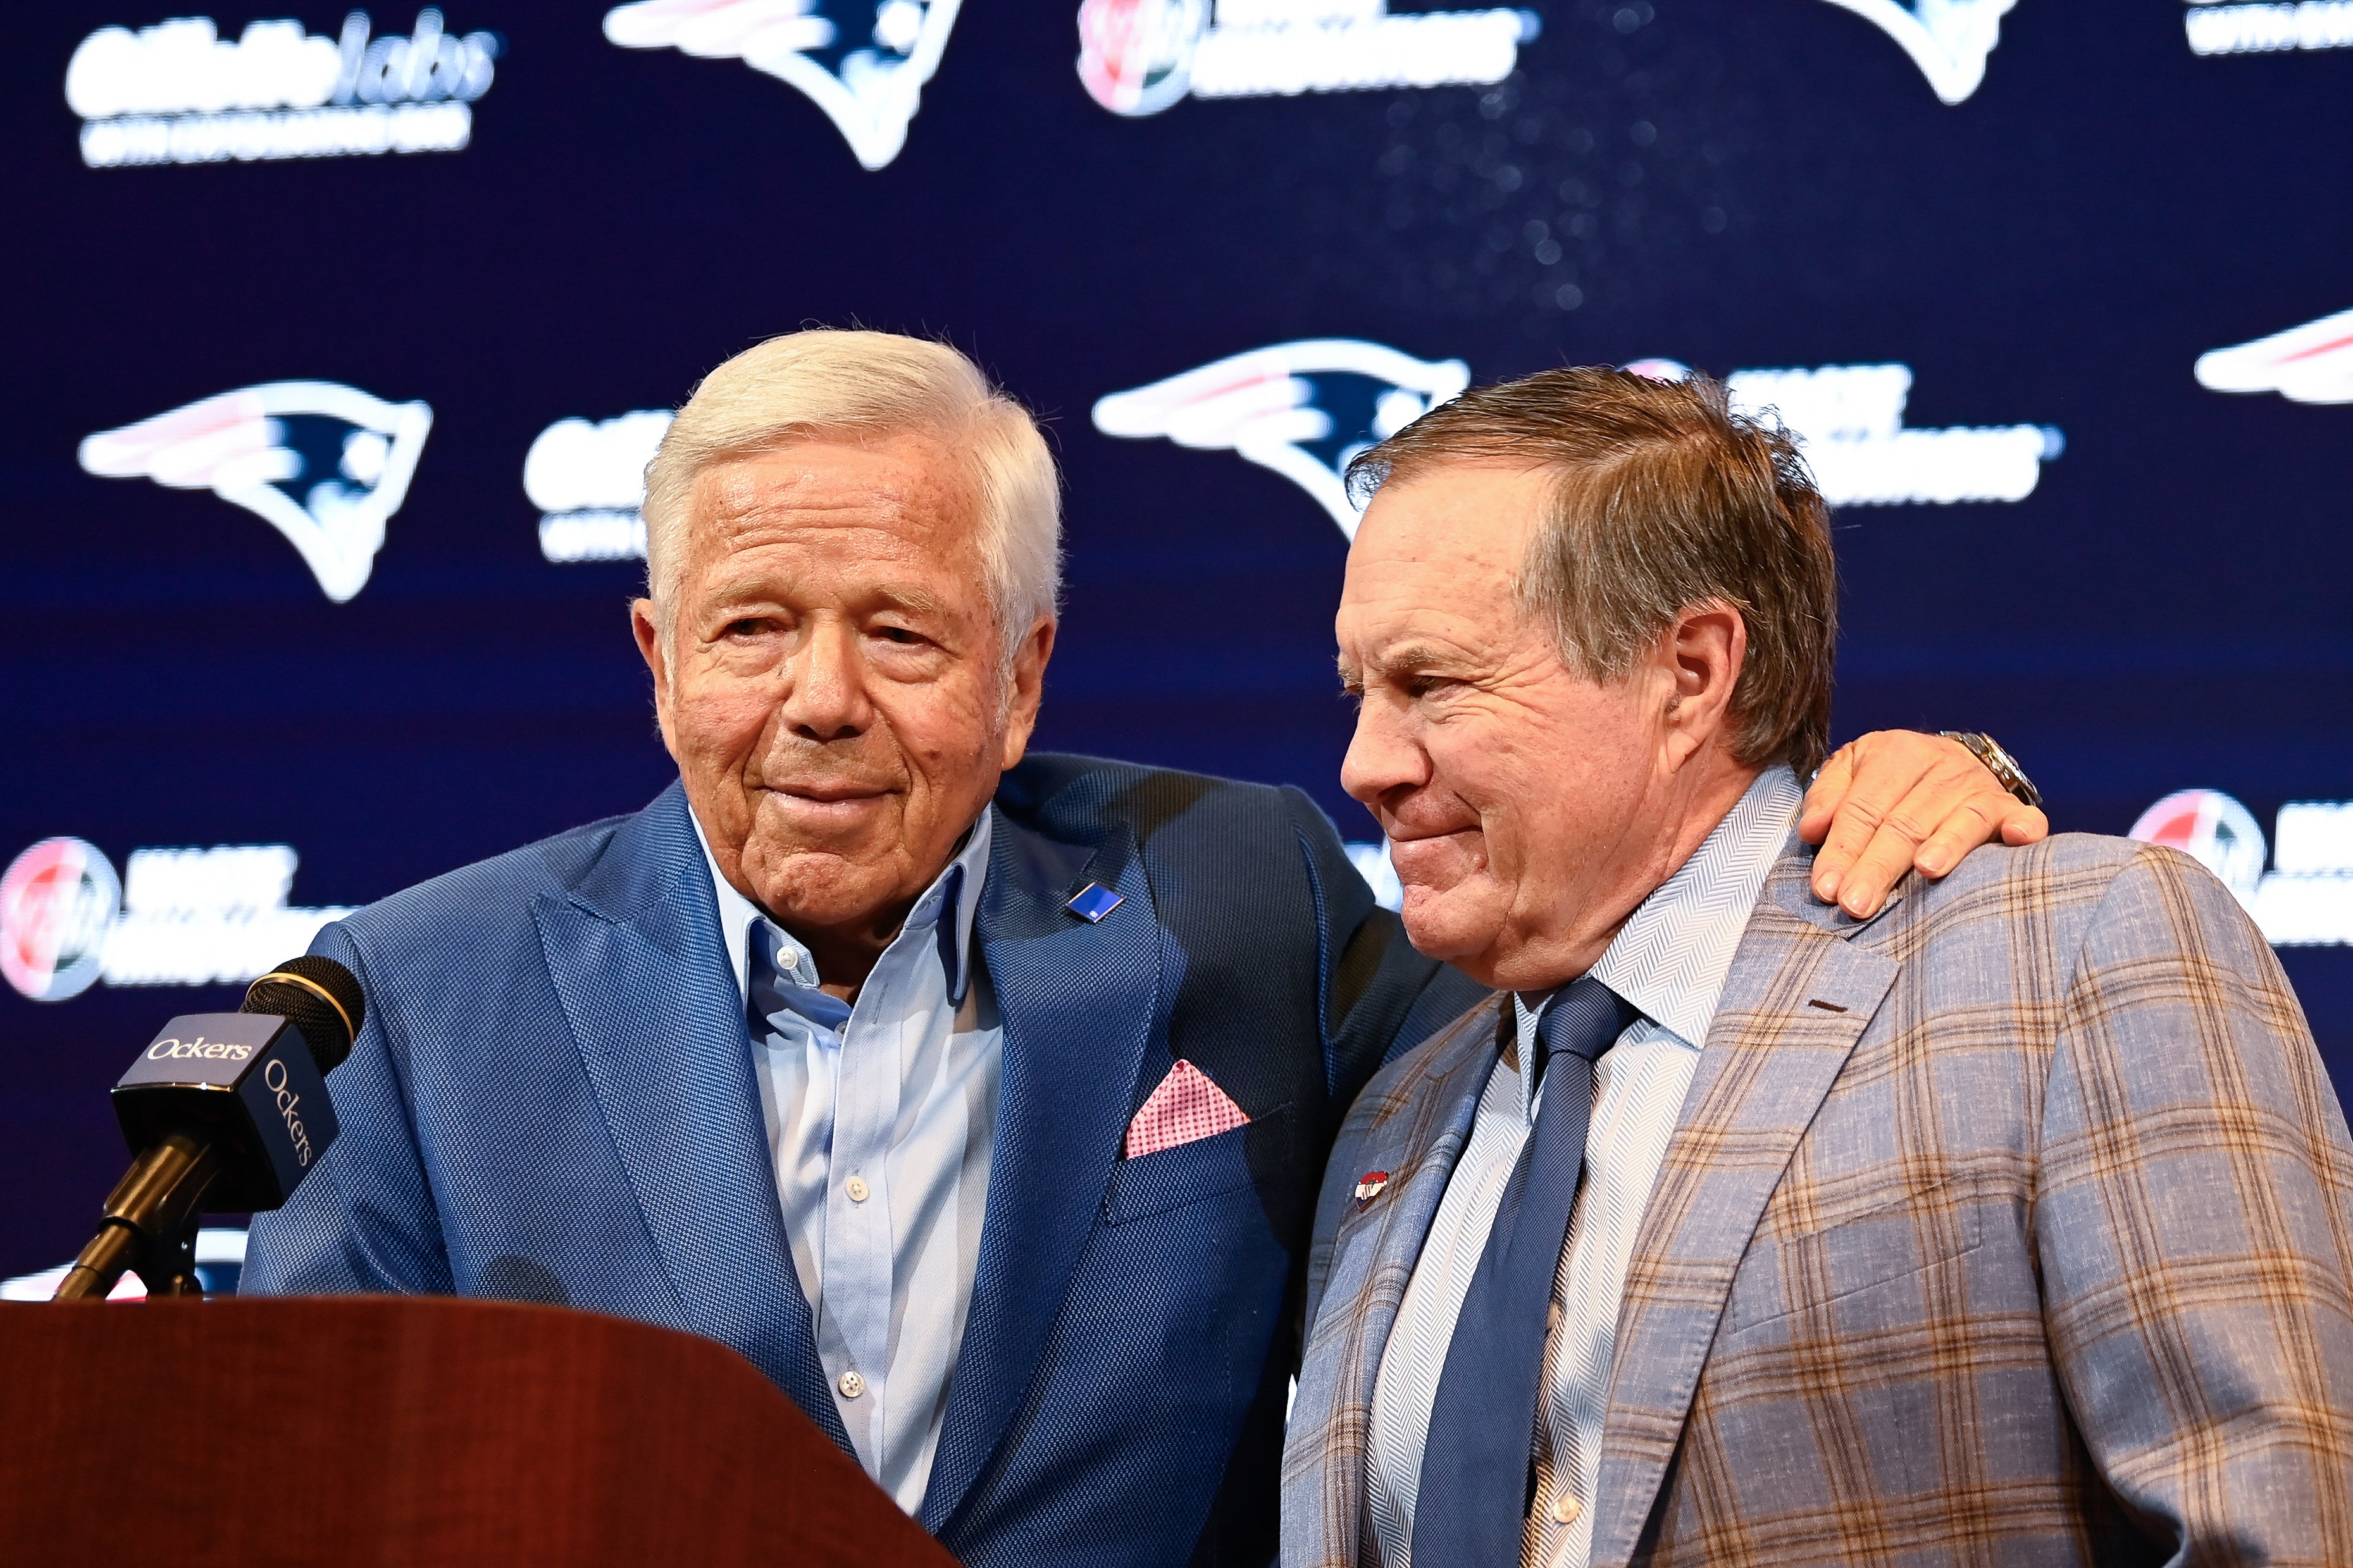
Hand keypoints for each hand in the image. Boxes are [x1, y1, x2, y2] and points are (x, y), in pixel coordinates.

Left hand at [1799, 731, 2049, 917]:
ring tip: (1924, 872)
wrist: (1944, 761)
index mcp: (1894, 754)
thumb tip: (1811, 830)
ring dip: (1944, 847)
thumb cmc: (1888, 781)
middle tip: (1856, 903)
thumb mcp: (1849, 773)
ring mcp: (1979, 786)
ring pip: (1958, 821)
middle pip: (1904, 823)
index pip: (1863, 809)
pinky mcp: (2011, 807)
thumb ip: (1826, 798)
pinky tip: (2017, 840)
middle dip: (1877, 865)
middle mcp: (1940, 766)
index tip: (1826, 888)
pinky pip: (2023, 817)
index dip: (1842, 849)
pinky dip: (2023, 828)